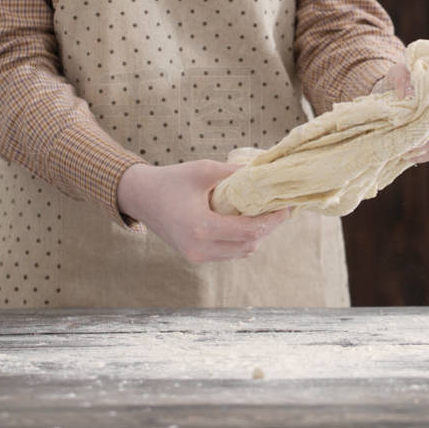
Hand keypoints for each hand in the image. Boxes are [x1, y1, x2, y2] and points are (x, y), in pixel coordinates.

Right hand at [116, 161, 289, 262]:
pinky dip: (241, 240)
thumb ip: (234, 173)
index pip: (248, 231)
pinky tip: (248, 222)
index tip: (286, 206)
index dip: (272, 220)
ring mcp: (196, 256)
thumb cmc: (171, 180)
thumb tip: (264, 173)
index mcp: (200, 227)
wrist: (141, 197)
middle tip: (280, 209)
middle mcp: (199, 248)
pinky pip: (228, 253)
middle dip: (268, 228)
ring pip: (240, 252)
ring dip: (256, 236)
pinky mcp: (195, 257)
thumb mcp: (204, 170)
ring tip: (267, 214)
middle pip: (248, 245)